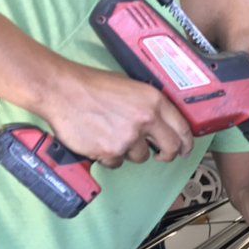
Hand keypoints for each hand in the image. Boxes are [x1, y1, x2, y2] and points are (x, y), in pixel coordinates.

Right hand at [41, 63, 193, 167]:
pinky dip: (110, 156)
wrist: (61, 90)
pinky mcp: (110, 152)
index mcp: (154, 101)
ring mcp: (128, 138)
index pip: (182, 128)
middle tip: (162, 156)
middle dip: (168, 155)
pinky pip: (117, 162)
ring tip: (113, 134)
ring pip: (140, 157)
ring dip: (130, 152)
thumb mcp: (131, 87)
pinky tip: (99, 140)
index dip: (187, 142)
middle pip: (171, 148)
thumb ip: (149, 106)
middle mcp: (145, 120)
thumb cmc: (92, 86)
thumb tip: (162, 124)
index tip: (185, 149)